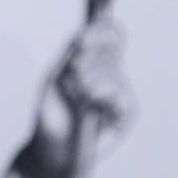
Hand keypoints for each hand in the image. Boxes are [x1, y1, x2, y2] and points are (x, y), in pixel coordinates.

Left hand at [27, 16, 136, 177]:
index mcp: (96, 61)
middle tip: (70, 75)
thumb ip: (73, 53)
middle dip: (86, 58)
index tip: (81, 39)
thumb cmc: (52, 111)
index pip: (111, 33)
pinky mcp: (126, 114)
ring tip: (74, 94)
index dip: (101, 29)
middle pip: (110, 48)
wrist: (51, 147)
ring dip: (88, 77)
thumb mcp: (56, 75)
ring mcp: (121, 94)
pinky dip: (100, 91)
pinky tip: (87, 100)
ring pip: (113, 69)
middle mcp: (112, 74)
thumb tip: (86, 34)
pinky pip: (120, 92)